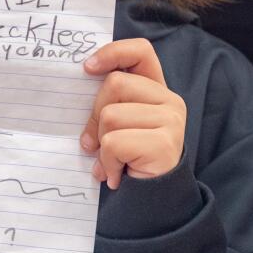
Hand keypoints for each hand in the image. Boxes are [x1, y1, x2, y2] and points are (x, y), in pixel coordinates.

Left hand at [80, 38, 185, 188]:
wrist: (153, 202)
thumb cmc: (130, 159)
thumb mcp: (120, 124)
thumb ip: (111, 101)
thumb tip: (82, 82)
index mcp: (157, 90)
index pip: (140, 51)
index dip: (113, 52)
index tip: (87, 68)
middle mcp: (170, 100)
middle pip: (115, 83)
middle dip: (95, 115)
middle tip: (95, 143)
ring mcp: (171, 121)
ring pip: (111, 115)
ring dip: (101, 145)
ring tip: (111, 162)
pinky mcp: (164, 144)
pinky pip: (114, 143)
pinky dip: (107, 162)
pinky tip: (117, 174)